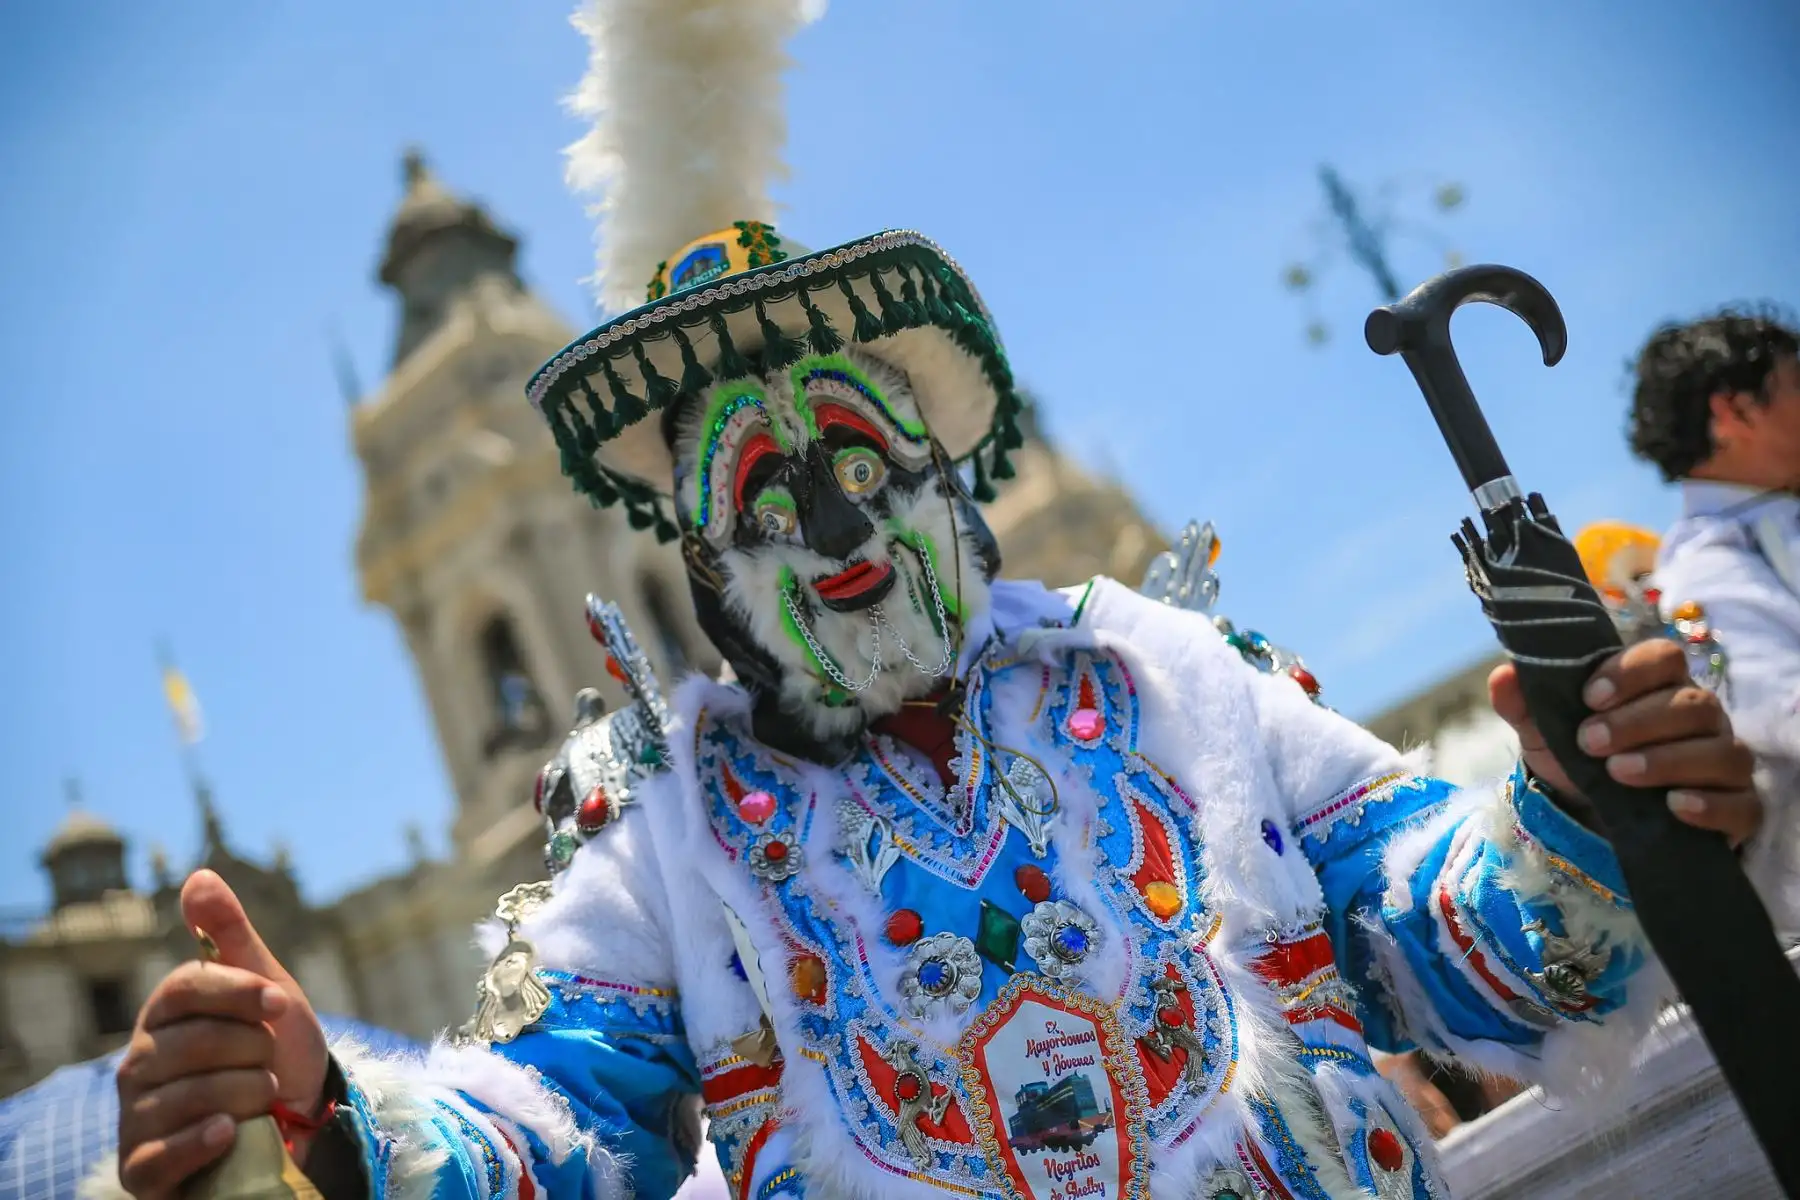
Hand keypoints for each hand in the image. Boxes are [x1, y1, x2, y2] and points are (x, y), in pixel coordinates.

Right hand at [116, 870, 329, 1198]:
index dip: (239, 993)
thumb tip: (198, 875)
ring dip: (247, 1093)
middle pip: (191, 1043)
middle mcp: (139, 1062)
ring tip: (266, 1097)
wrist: (297, 1124)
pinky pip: (161, 1153)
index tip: (281, 1004)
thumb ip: (231, 936)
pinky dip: (203, 1140)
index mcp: (165, 1014)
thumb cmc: (276, 1051)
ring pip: (188, 1096)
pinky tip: (232, 1131)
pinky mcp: (142, 1167)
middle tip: (272, 1061)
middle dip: (252, 1050)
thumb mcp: (267, 990)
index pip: (186, 989)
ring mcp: (136, 1116)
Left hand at [1489, 638, 1760, 844]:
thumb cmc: (1579, 757)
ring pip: (1721, 750)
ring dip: (1667, 760)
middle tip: (1589, 742)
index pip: (1664, 657)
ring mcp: (1723, 761)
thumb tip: (1504, 676)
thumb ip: (1524, 702)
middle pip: (1692, 704)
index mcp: (1658, 685)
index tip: (1590, 696)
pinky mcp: (1737, 808)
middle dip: (1638, 721)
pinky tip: (1673, 806)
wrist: (1595, 815)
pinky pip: (1743, 803)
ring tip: (1617, 774)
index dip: (1630, 672)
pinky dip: (1710, 804)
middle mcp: (1700, 718)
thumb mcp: (1544, 731)